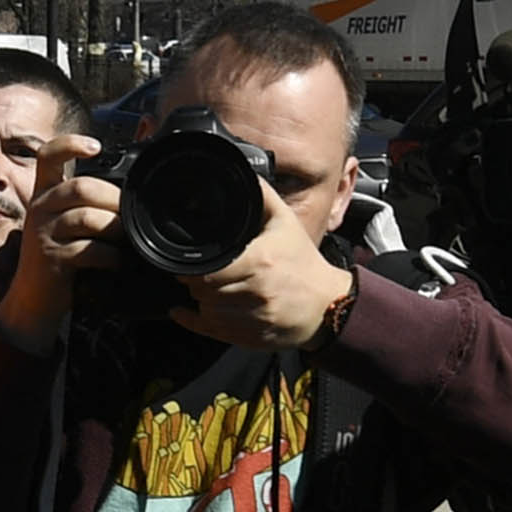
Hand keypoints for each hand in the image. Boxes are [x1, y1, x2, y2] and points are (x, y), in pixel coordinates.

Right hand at [0, 133, 121, 348]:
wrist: (33, 301)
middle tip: (131, 216)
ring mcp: (42, 234)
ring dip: (116, 229)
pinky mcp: (51, 259)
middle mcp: (39, 209)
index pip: (48, 155)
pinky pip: (89, 250)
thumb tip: (129, 195)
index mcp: (44, 194)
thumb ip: (85, 204)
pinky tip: (118, 262)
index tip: (95, 146)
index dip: (70, 144)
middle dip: (115, 200)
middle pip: (81, 187)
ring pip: (87, 218)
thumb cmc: (58, 259)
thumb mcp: (63, 224)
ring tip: (128, 241)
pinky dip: (111, 256)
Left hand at [169, 177, 353, 349]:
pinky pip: (211, 332)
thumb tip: (246, 174)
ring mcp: (254, 318)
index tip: (188, 264)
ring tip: (205, 290)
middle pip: (205, 291)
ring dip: (200, 300)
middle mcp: (257, 292)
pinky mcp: (252, 337)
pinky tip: (183, 313)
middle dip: (196, 283)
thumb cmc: (304, 262)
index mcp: (261, 262)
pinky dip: (193, 322)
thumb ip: (263, 197)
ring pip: (208, 311)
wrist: (329, 304)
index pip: (210, 271)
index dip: (194, 269)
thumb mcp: (286, 223)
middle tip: (195, 276)